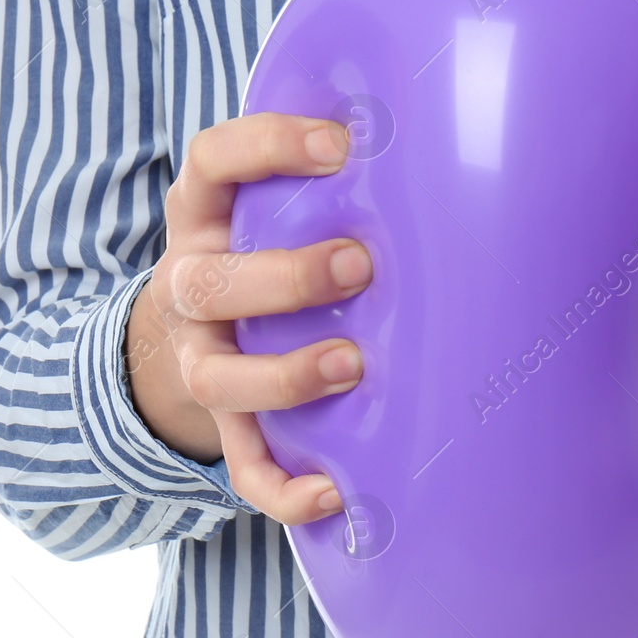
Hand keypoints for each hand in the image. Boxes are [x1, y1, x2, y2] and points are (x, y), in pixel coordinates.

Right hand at [123, 113, 372, 524]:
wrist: (197, 333)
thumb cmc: (270, 249)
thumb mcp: (276, 203)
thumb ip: (331, 181)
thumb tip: (449, 147)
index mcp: (204, 213)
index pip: (212, 161)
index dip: (266, 146)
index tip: (340, 145)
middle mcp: (188, 282)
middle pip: (207, 281)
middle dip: (283, 277)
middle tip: (360, 266)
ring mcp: (199, 357)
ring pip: (215, 376)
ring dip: (284, 376)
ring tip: (354, 365)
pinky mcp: (222, 423)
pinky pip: (242, 466)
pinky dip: (284, 489)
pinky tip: (339, 493)